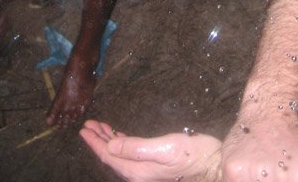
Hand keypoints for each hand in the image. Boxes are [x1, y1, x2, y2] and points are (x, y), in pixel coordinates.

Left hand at [80, 120, 221, 181]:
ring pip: (120, 154)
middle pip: (112, 156)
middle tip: (88, 124)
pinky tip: (119, 135)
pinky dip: (121, 141)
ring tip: (99, 126)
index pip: (109, 156)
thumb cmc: (192, 156)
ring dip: (109, 139)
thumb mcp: (163, 148)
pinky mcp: (154, 163)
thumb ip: (135, 148)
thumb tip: (110, 145)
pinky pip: (130, 153)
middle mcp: (139, 172)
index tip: (84, 129)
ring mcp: (146, 169)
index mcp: (137, 171)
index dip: (95, 142)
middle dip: (98, 139)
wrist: (213, 165)